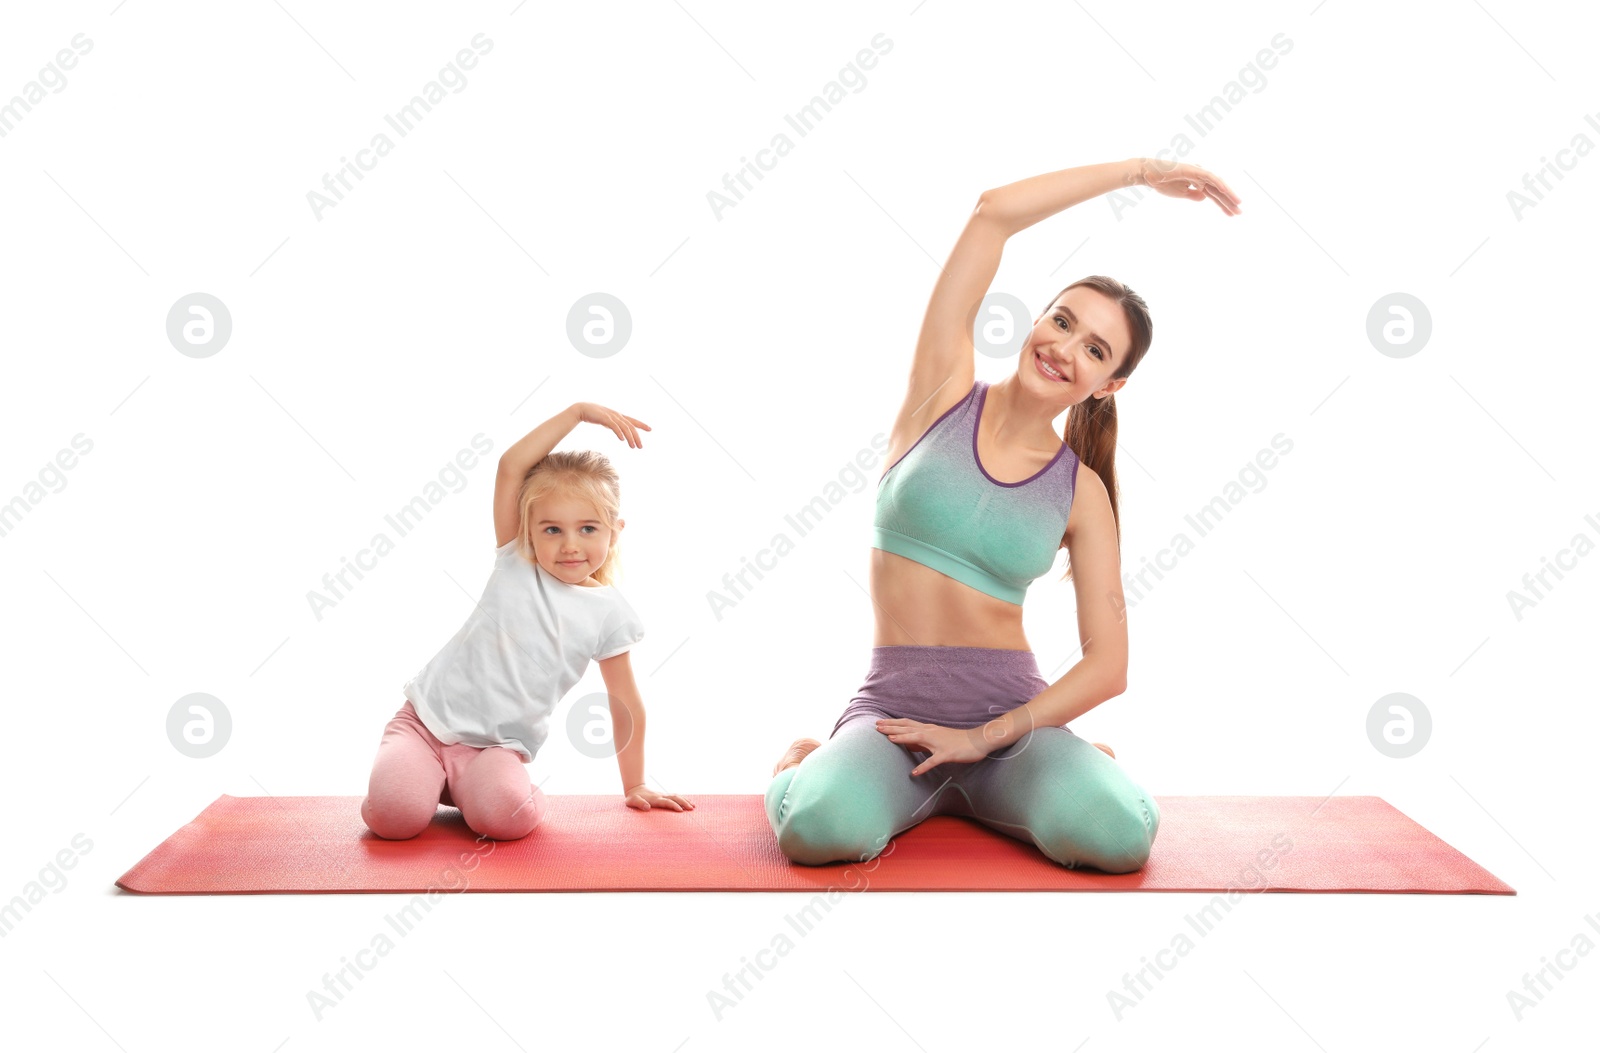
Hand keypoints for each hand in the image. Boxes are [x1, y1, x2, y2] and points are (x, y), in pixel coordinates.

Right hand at [574, 402, 651, 447]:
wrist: (581, 409)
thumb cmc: (593, 415)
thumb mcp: (606, 421)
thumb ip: (613, 425)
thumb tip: (619, 432)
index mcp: (618, 416)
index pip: (632, 421)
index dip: (641, 424)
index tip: (650, 429)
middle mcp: (617, 415)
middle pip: (630, 426)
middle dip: (637, 437)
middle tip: (641, 447)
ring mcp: (611, 416)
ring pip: (624, 427)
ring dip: (630, 437)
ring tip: (633, 447)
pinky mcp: (604, 418)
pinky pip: (614, 426)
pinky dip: (619, 432)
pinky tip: (622, 439)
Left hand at [623, 783, 694, 810]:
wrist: (635, 789)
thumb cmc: (633, 798)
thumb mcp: (632, 801)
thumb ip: (639, 803)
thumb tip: (647, 807)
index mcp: (654, 799)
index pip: (666, 802)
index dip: (673, 805)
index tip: (680, 810)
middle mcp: (661, 796)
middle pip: (675, 797)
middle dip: (683, 802)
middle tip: (691, 808)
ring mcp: (663, 795)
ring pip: (676, 796)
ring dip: (685, 800)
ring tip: (693, 806)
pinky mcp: (664, 796)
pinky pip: (675, 797)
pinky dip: (683, 799)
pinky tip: (688, 803)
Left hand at [875, 718, 996, 776]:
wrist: (977, 741)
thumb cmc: (957, 740)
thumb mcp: (937, 738)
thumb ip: (923, 740)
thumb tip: (908, 743)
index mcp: (929, 729)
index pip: (907, 724)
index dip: (892, 723)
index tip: (879, 723)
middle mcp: (931, 733)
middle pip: (908, 728)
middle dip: (892, 727)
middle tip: (876, 727)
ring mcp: (938, 743)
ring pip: (918, 738)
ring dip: (903, 738)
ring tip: (889, 739)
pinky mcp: (946, 754)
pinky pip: (933, 761)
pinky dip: (923, 767)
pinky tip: (914, 773)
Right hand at [1138, 157, 1241, 215]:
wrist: (1148, 175)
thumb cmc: (1162, 183)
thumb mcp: (1180, 193)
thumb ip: (1193, 195)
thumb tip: (1204, 198)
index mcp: (1197, 182)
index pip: (1214, 194)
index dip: (1223, 204)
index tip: (1231, 214)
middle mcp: (1200, 176)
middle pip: (1218, 190)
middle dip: (1229, 202)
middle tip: (1239, 212)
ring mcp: (1198, 172)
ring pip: (1217, 184)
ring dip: (1228, 194)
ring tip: (1238, 204)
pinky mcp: (1194, 170)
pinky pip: (1210, 177)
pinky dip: (1219, 184)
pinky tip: (1227, 191)